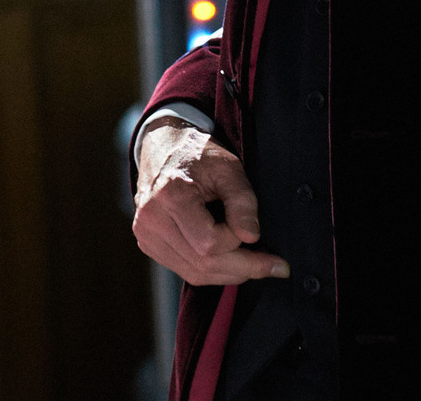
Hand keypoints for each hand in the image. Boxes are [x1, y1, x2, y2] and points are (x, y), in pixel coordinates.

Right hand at [132, 116, 289, 285]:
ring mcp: (146, 234)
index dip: (237, 241)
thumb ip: (242, 201)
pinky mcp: (148, 244)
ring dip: (229, 273)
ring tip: (255, 263)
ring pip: (194, 273)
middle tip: (274, 266)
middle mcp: (152, 219)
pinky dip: (211, 270)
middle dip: (243, 268)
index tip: (253, 230)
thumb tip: (252, 237)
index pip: (209, 242)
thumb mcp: (228, 168)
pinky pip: (185, 270)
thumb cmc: (198, 155)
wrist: (163, 147)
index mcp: (170, 195)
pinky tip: (229, 259)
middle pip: (202, 264)